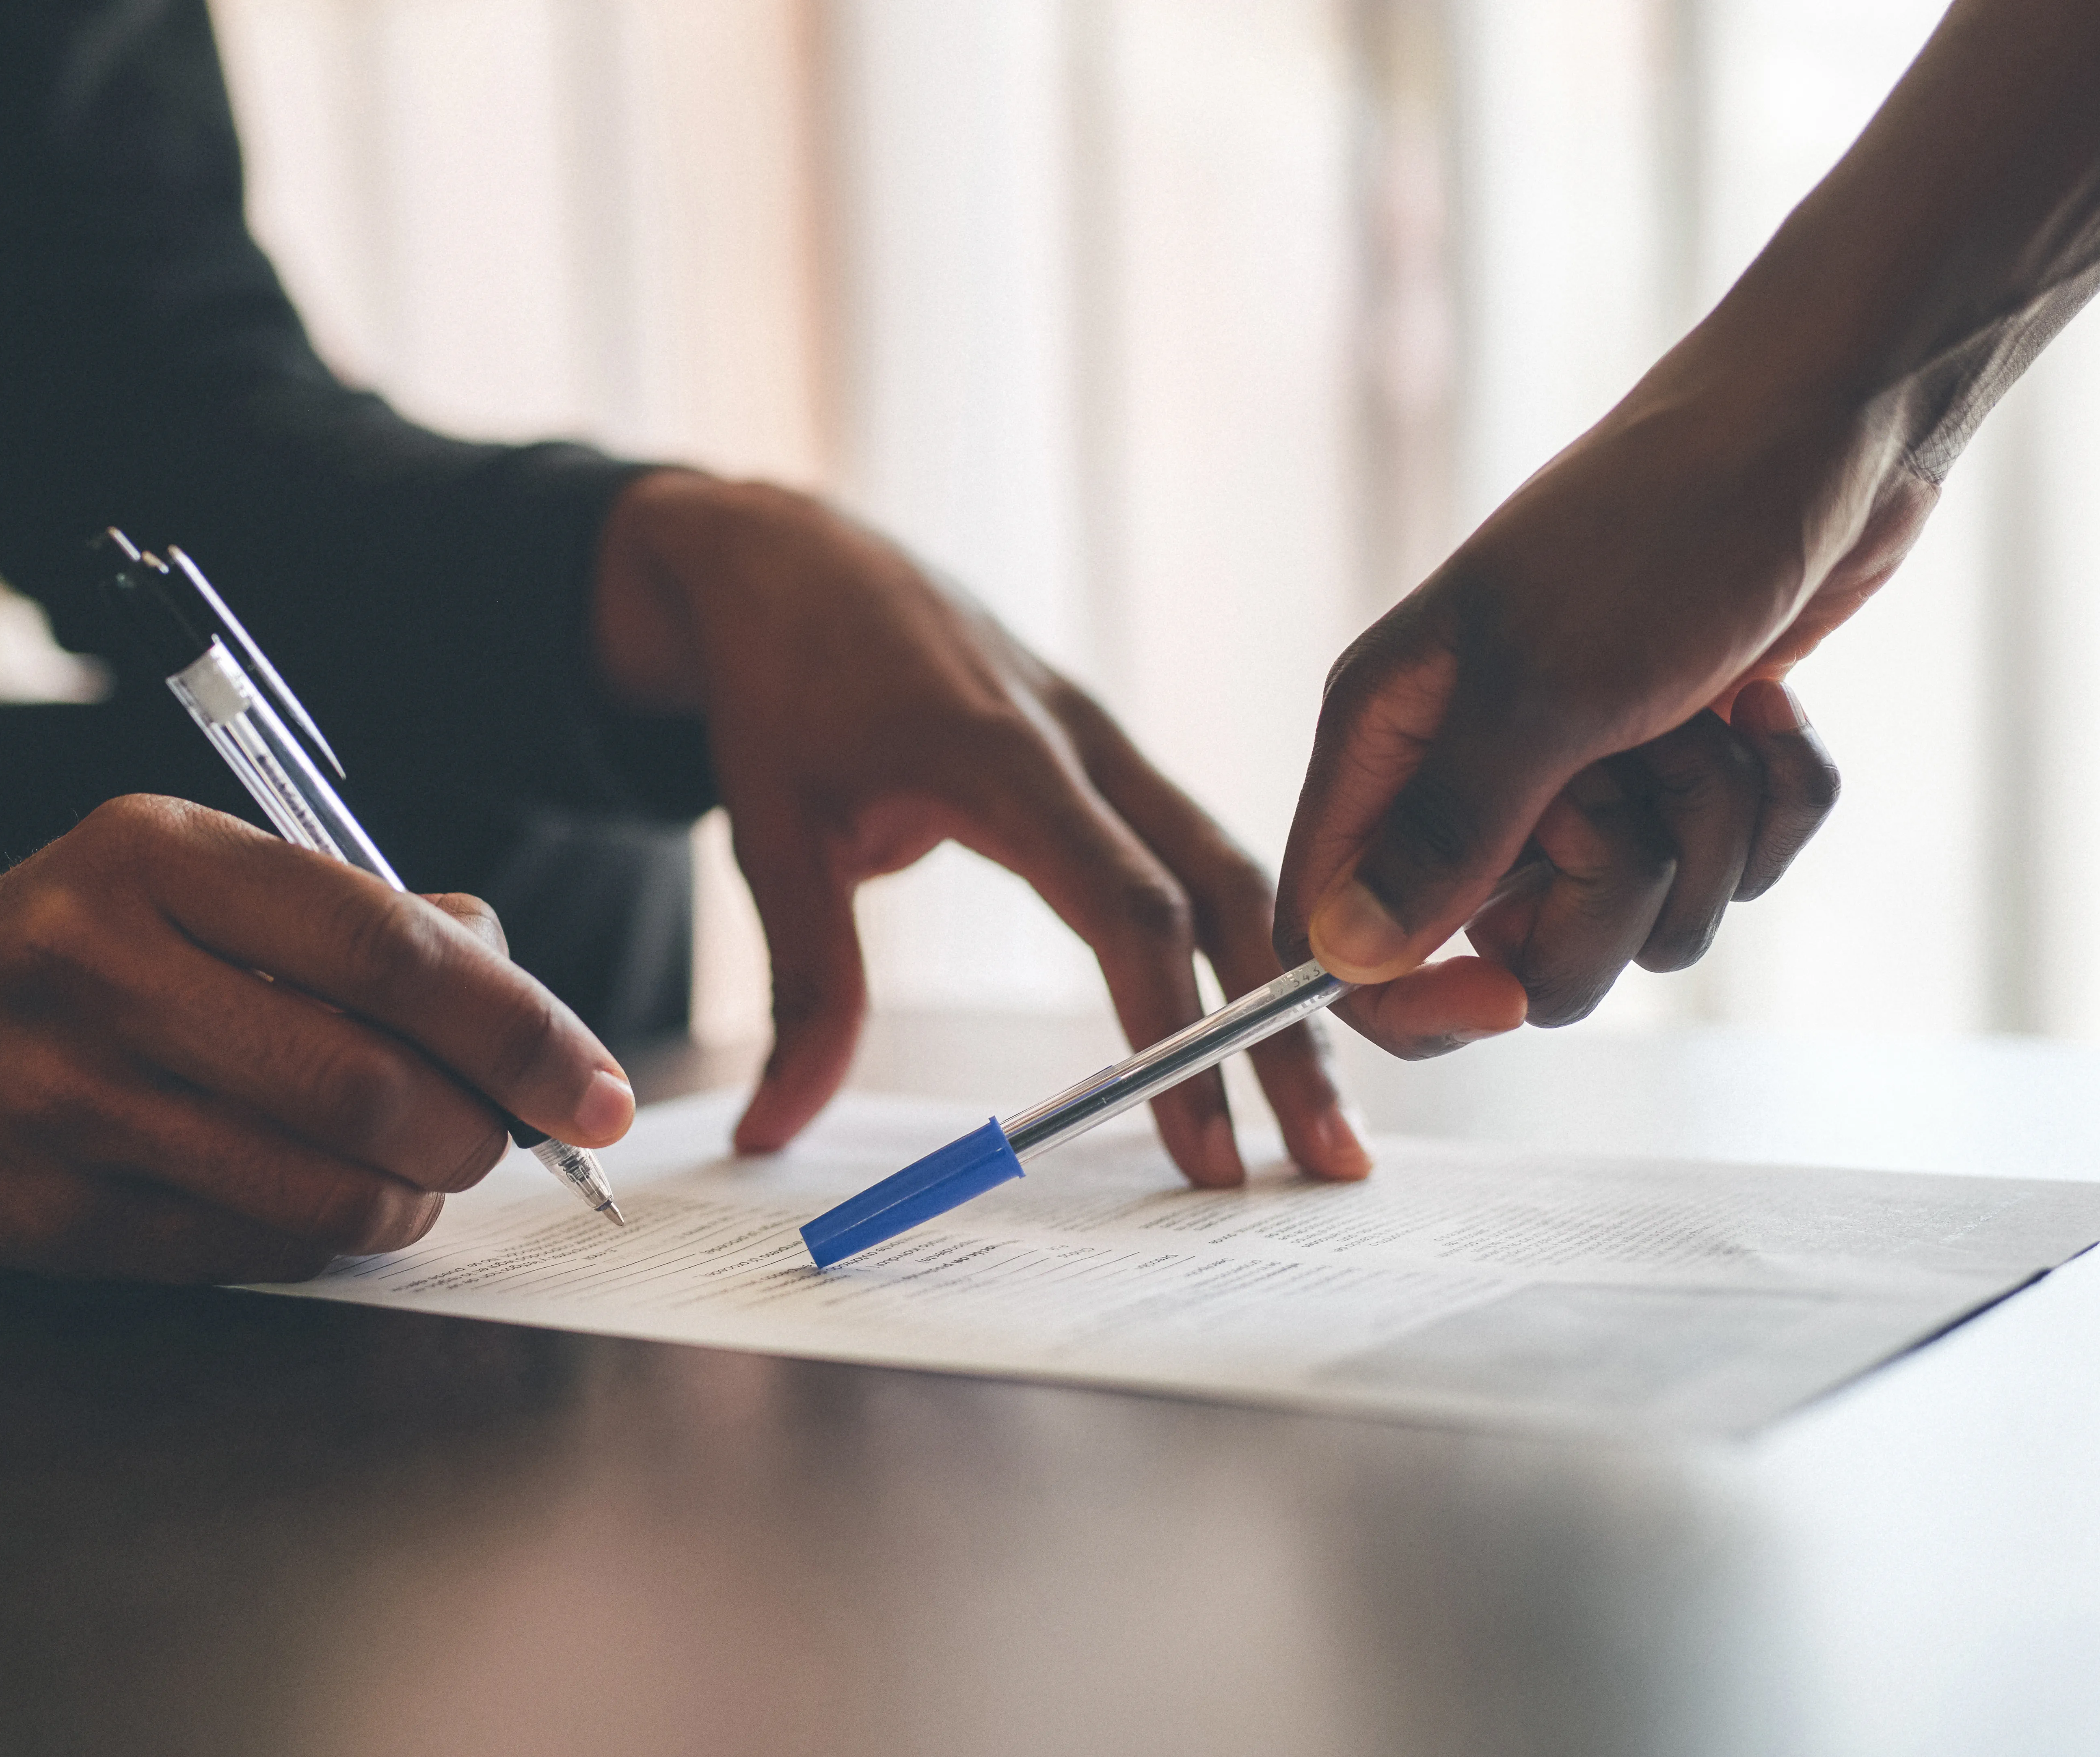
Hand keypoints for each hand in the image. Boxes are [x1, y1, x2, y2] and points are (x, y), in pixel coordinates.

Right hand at [0, 795, 634, 1280]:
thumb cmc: (61, 949)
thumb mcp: (185, 876)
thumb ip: (352, 915)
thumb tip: (509, 968)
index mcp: (156, 856)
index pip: (389, 945)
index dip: (521, 1026)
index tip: (599, 1086)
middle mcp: (103, 967)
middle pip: (372, 1081)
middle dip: (480, 1129)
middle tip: (509, 1136)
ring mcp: (69, 1099)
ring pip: (324, 1186)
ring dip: (416, 1196)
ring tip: (427, 1171)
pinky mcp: (56, 1215)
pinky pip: (254, 1248)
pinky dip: (330, 1237)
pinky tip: (331, 1200)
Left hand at [596, 470, 1369, 1186]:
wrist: (791, 560)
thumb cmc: (779, 685)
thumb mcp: (770, 834)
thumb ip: (802, 985)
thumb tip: (769, 1131)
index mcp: (1002, 755)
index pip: (1128, 905)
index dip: (1174, 1029)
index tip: (1204, 1147)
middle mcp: (1081, 741)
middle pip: (1223, 892)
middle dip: (1282, 1032)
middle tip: (1330, 1161)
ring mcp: (1106, 740)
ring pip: (1234, 867)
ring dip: (1284, 990)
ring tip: (1322, 1116)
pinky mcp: (1109, 751)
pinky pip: (1200, 844)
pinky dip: (1248, 933)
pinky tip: (1275, 1017)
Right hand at [1275, 354, 1933, 1053]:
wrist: (1824, 424)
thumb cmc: (1660, 529)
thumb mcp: (1540, 688)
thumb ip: (1443, 833)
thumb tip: (1344, 957)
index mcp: (1389, 740)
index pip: (1336, 929)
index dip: (1407, 994)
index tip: (1503, 995)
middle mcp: (1469, 768)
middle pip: (1511, 951)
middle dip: (1605, 900)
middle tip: (1628, 795)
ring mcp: (1580, 773)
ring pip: (1637, 923)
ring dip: (1704, 840)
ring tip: (1706, 726)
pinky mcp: (1680, 768)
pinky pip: (1731, 870)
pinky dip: (1771, 805)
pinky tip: (1761, 711)